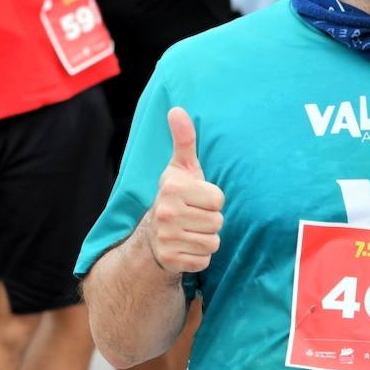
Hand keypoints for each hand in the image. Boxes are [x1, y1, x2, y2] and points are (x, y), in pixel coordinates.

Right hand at [144, 107, 224, 273]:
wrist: (151, 236)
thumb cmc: (176, 196)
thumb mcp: (180, 168)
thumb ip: (184, 139)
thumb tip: (177, 109)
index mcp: (172, 188)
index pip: (218, 198)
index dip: (212, 200)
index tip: (196, 199)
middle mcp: (165, 213)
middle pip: (218, 221)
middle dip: (210, 220)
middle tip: (193, 217)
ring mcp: (166, 238)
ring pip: (213, 241)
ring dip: (206, 238)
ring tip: (190, 230)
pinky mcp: (171, 260)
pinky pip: (205, 259)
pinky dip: (200, 256)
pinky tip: (186, 247)